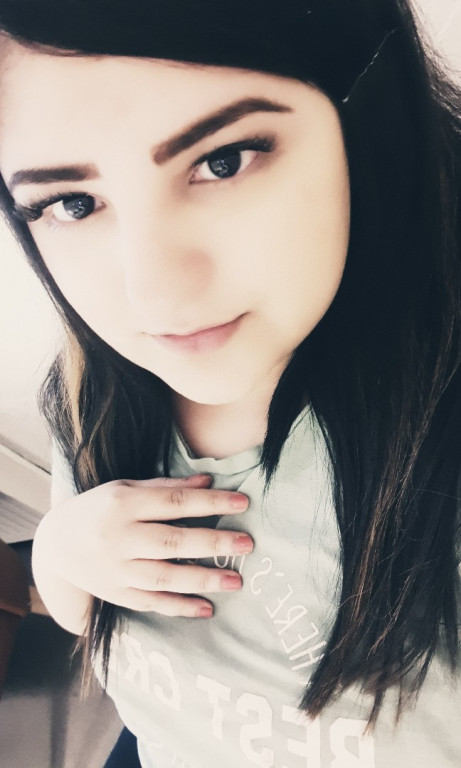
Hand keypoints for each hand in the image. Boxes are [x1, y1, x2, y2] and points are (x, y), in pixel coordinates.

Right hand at [34, 475, 251, 618]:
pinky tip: (206, 608)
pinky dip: (179, 607)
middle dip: (212, 543)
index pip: (174, 502)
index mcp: (123, 503)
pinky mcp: (115, 594)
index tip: (243, 502)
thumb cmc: (99, 508)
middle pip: (171, 541)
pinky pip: (151, 603)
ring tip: (236, 581)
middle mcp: (119, 537)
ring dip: (202, 580)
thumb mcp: (126, 488)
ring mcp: (116, 569)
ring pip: (164, 577)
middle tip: (246, 544)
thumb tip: (209, 481)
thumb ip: (167, 487)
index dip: (210, 502)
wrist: (56, 544)